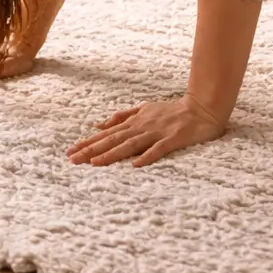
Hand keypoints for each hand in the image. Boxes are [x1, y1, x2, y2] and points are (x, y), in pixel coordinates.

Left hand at [66, 94, 225, 167]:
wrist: (202, 107)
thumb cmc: (172, 111)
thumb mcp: (144, 109)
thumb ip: (122, 116)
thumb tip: (99, 124)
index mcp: (135, 120)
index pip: (107, 133)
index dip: (88, 142)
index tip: (70, 151)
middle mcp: (142, 126)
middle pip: (114, 139)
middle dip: (92, 149)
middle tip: (72, 159)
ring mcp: (157, 132)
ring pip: (130, 144)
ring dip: (112, 154)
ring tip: (95, 163)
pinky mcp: (173, 139)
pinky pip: (158, 149)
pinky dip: (147, 156)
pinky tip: (136, 165)